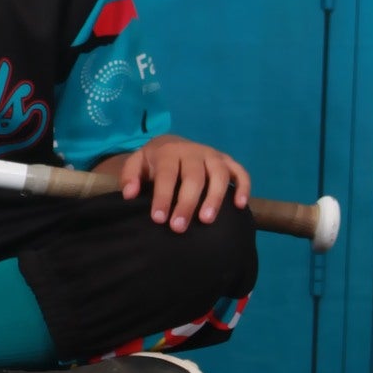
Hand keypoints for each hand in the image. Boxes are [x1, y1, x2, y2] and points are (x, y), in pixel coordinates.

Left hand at [115, 134, 250, 230]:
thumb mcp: (136, 164)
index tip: (158, 219)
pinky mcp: (228, 161)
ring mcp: (213, 155)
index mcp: (169, 152)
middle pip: (193, 177)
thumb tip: (129, 194)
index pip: (167, 175)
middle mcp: (194, 152)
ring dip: (214, 197)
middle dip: (186, 203)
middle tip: (179, 228)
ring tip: (207, 221)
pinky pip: (240, 172)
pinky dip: (243, 187)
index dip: (163, 196)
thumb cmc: (154, 162)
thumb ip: (130, 177)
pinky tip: (239, 206)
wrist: (172, 144)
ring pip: (219, 174)